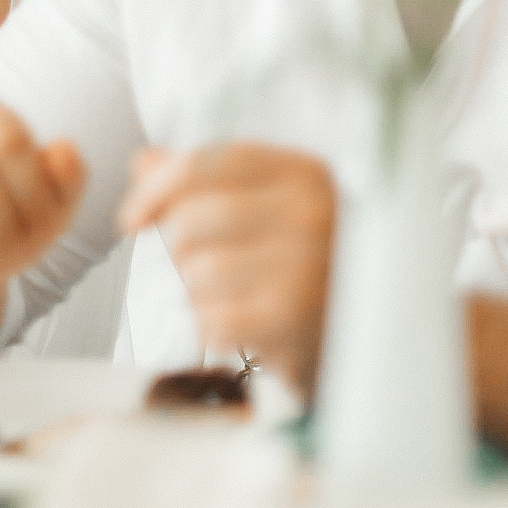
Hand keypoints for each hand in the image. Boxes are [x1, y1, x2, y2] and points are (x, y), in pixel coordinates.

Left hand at [120, 144, 336, 395]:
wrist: (377, 345)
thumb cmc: (308, 268)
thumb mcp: (271, 209)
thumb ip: (206, 180)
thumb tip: (143, 163)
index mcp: (304, 173)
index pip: (207, 163)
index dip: (156, 189)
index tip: (130, 221)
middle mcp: (312, 212)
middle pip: (189, 221)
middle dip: (180, 252)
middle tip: (211, 271)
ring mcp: (307, 267)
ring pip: (195, 273)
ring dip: (199, 294)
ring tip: (239, 300)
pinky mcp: (295, 322)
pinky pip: (211, 320)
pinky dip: (213, 328)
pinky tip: (243, 328)